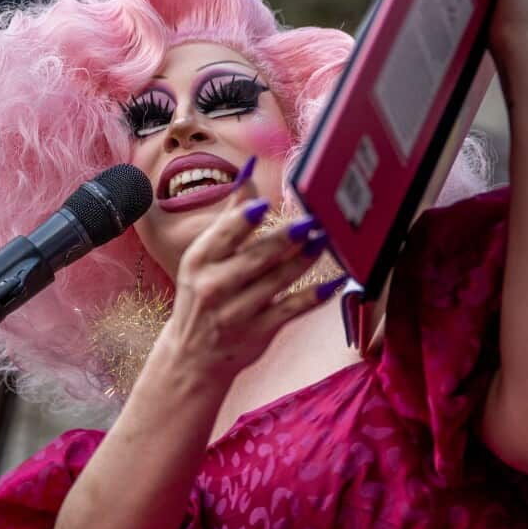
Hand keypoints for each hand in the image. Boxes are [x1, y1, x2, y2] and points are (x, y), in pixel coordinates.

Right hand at [154, 168, 341, 382]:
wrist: (192, 357)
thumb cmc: (202, 295)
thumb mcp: (204, 257)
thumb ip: (230, 215)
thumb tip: (248, 171)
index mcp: (199, 261)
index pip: (224, 235)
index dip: (245, 219)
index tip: (267, 204)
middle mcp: (215, 286)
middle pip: (257, 257)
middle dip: (286, 238)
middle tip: (312, 220)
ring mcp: (237, 312)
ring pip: (278, 281)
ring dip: (305, 259)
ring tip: (325, 239)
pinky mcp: (259, 332)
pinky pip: (292, 310)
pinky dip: (315, 295)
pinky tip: (335, 280)